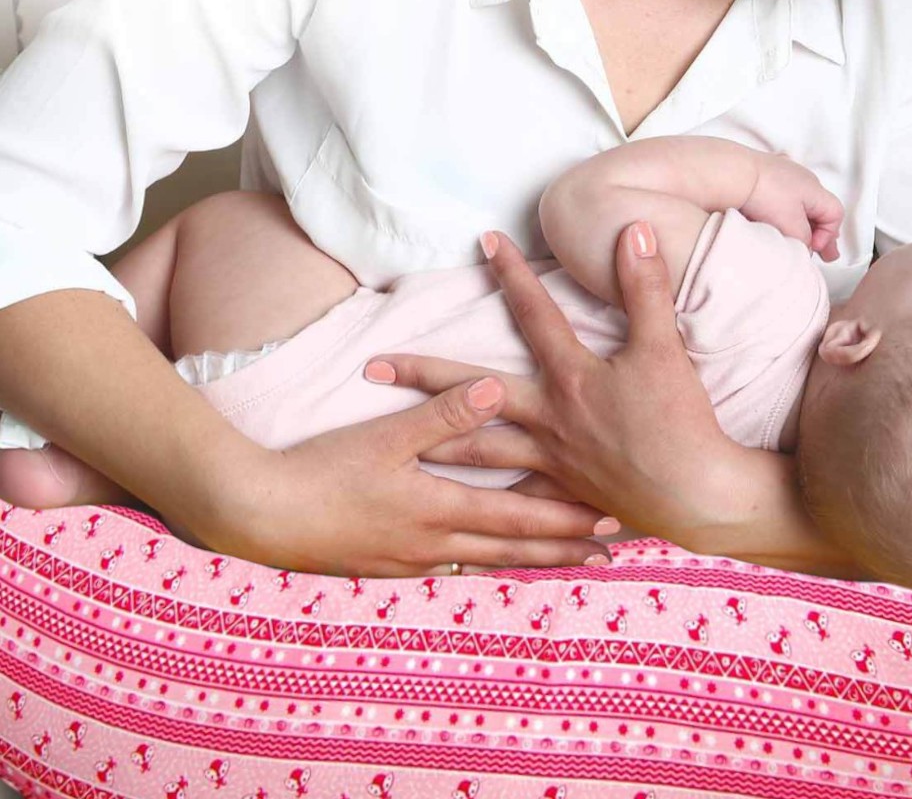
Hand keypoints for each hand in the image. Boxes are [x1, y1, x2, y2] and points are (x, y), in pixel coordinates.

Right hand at [202, 382, 615, 577]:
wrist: (260, 516)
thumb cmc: (321, 472)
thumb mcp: (385, 436)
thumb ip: (445, 413)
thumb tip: (498, 387)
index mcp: (440, 510)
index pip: (519, 520)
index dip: (568, 521)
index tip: (610, 522)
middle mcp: (434, 543)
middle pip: (513, 549)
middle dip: (563, 548)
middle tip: (610, 552)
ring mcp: (411, 560)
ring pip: (487, 562)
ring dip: (530, 560)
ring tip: (565, 561)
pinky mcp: (388, 563)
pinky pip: (453, 565)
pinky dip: (486, 562)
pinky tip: (488, 561)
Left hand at [363, 223, 750, 546]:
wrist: (698, 495)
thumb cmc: (681, 422)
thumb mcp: (664, 348)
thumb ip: (646, 288)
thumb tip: (633, 229)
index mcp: (570, 378)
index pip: (534, 314)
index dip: (512, 273)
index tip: (485, 241)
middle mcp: (548, 418)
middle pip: (472, 391)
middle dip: (422, 375)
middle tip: (372, 368)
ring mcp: (550, 461)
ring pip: (477, 451)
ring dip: (434, 441)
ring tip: (394, 440)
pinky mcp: (562, 495)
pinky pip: (510, 501)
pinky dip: (483, 503)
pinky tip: (458, 511)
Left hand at [743, 154, 842, 259]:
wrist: (732, 173)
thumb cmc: (764, 195)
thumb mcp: (791, 226)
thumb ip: (804, 240)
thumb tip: (805, 247)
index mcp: (815, 189)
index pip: (835, 215)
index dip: (828, 235)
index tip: (813, 249)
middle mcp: (803, 178)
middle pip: (819, 208)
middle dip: (819, 232)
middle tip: (820, 252)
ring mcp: (783, 173)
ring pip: (800, 202)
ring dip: (800, 221)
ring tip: (795, 237)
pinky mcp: (764, 175)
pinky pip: (781, 195)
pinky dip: (783, 210)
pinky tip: (775, 218)